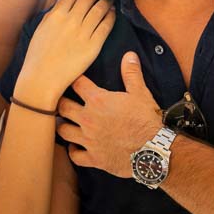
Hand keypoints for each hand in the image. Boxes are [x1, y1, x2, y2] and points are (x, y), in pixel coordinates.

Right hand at [18, 0, 114, 108]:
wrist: (42, 79)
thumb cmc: (38, 55)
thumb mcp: (41, 28)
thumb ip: (54, 13)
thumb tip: (66, 2)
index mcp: (56, 14)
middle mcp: (70, 20)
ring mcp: (83, 32)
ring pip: (99, 9)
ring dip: (107, 0)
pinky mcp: (93, 45)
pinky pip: (106, 25)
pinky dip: (111, 16)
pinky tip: (114, 12)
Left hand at [57, 53, 160, 177]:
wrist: (153, 150)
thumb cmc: (146, 119)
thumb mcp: (140, 93)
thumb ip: (131, 73)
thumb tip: (129, 55)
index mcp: (98, 100)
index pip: (77, 84)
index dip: (74, 79)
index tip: (72, 79)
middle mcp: (88, 119)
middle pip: (63, 107)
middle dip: (60, 103)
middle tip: (60, 101)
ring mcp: (89, 140)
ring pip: (63, 131)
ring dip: (62, 125)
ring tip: (63, 122)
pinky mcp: (94, 158)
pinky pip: (74, 156)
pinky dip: (72, 151)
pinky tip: (74, 147)